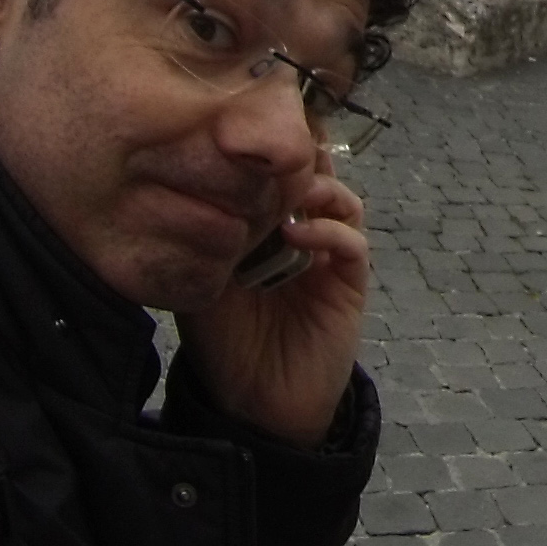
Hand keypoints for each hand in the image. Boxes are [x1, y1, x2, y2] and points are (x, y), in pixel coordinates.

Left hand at [177, 165, 369, 447]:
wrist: (256, 407)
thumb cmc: (223, 345)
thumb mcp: (201, 284)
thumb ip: (203, 242)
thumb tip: (194, 190)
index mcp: (267, 231)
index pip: (276, 178)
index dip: (267, 158)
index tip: (245, 138)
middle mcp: (301, 236)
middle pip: (314, 177)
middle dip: (297, 160)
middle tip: (274, 154)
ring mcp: (328, 257)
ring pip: (339, 199)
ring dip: (317, 188)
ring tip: (286, 193)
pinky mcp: (350, 281)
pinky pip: (351, 241)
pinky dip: (329, 229)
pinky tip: (298, 235)